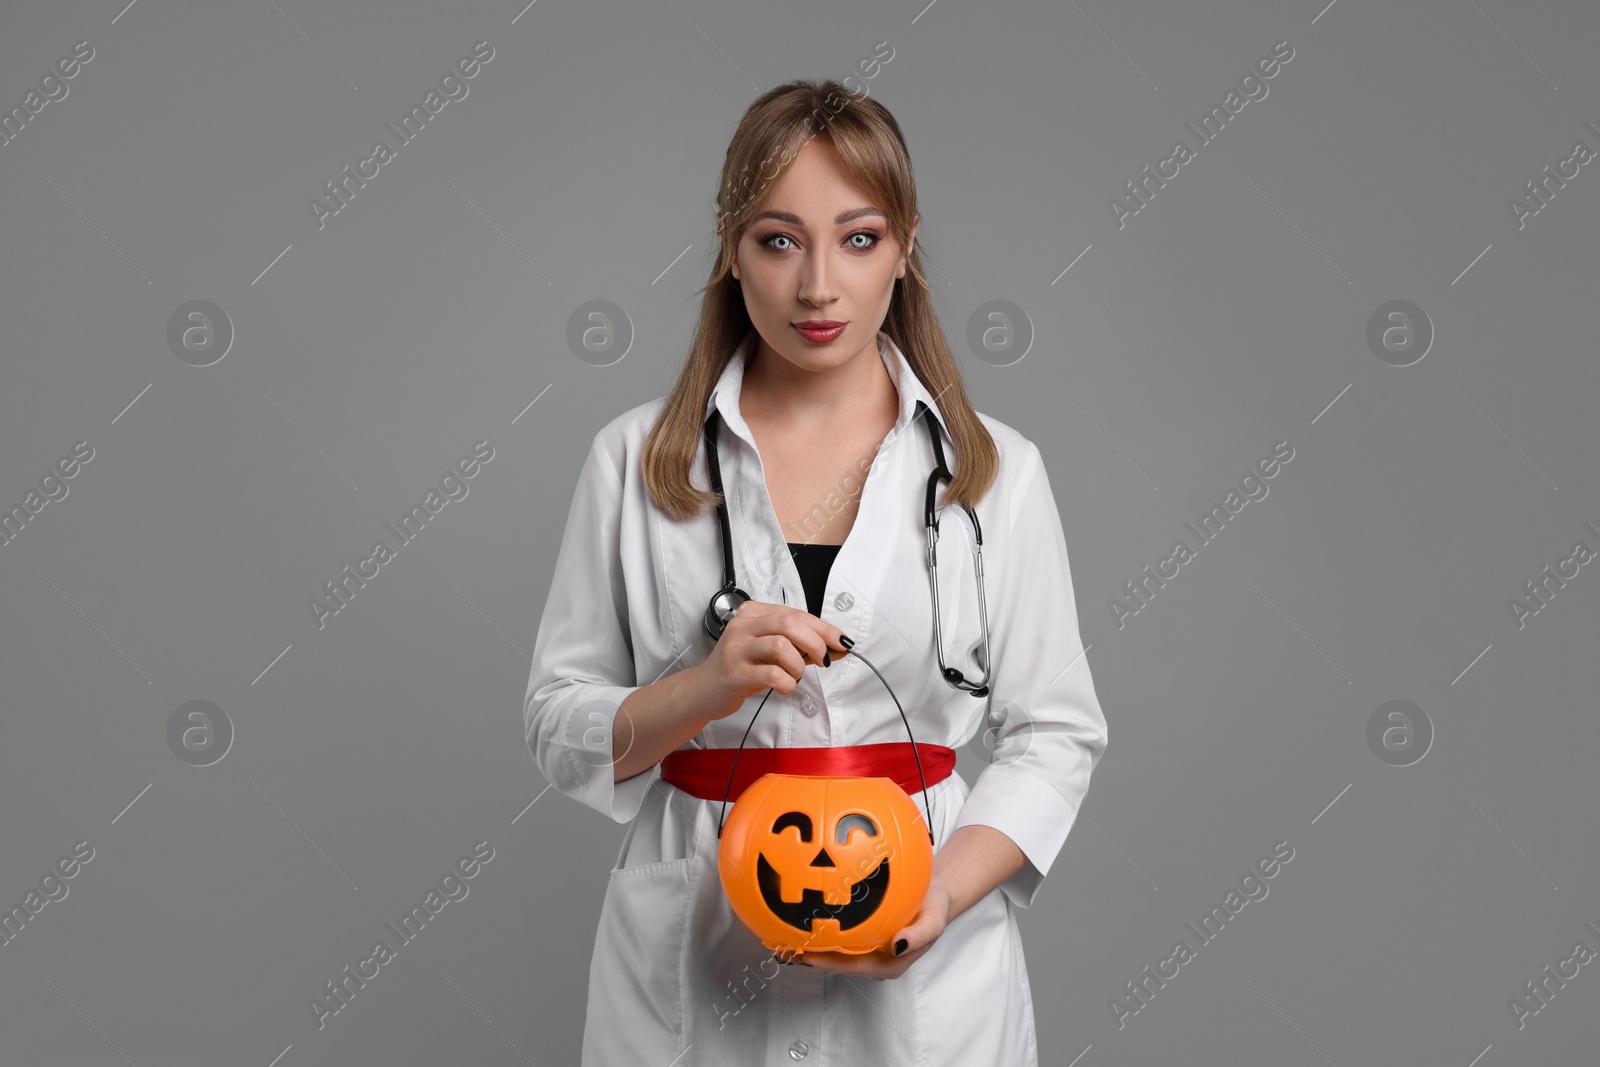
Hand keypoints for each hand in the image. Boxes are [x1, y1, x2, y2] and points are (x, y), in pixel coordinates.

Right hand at [694, 600, 848, 719]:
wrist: (704, 689)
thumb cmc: (741, 667)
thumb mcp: (769, 650)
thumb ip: (801, 646)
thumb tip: (837, 647)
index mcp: (753, 614)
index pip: (795, 613)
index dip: (823, 628)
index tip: (841, 642)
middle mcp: (742, 627)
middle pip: (788, 623)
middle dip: (815, 642)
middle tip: (823, 660)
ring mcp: (736, 649)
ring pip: (781, 646)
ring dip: (798, 665)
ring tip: (795, 675)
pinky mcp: (734, 674)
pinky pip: (771, 674)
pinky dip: (787, 683)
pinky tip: (784, 687)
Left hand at [780, 882, 952, 980]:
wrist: (934, 892)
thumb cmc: (934, 908)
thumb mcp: (935, 921)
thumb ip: (920, 935)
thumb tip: (898, 945)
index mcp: (887, 963)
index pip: (850, 966)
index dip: (826, 962)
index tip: (805, 956)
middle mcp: (871, 957)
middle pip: (835, 961)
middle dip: (807, 956)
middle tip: (780, 947)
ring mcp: (864, 945)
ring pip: (831, 947)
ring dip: (806, 942)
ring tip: (777, 934)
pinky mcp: (860, 931)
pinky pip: (835, 929)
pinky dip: (817, 922)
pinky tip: (797, 911)